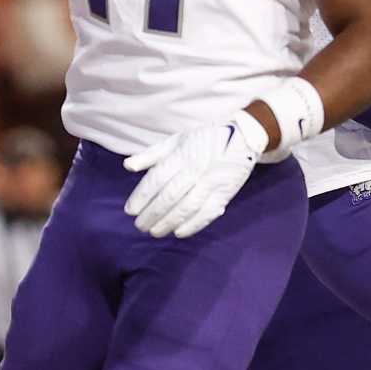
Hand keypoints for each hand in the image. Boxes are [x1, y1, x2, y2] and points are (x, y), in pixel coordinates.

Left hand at [123, 112, 269, 238]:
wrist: (243, 137)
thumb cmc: (204, 139)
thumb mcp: (176, 140)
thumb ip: (151, 155)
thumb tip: (127, 166)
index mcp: (181, 155)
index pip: (157, 179)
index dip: (141, 197)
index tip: (130, 211)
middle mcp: (195, 169)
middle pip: (169, 196)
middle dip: (152, 214)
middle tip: (140, 226)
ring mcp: (211, 182)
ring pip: (186, 207)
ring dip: (168, 222)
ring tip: (154, 232)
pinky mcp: (225, 193)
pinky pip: (207, 213)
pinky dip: (192, 225)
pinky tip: (178, 232)